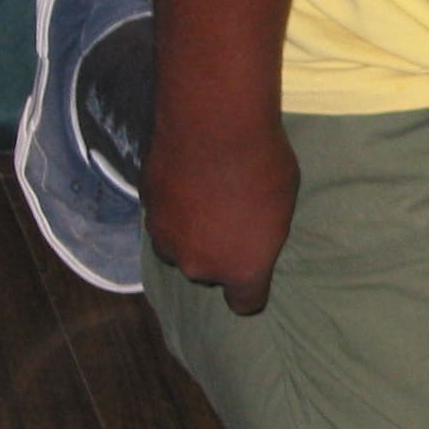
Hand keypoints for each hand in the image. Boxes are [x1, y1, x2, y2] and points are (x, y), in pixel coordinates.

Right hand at [142, 117, 300, 314]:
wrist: (214, 124)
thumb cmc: (264, 164)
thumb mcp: (282, 205)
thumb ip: (261, 231)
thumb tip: (248, 232)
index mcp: (240, 269)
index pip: (244, 304)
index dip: (248, 291)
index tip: (250, 272)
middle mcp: (198, 264)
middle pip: (205, 272)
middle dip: (214, 253)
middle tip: (227, 218)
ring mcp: (165, 237)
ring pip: (176, 248)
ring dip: (187, 232)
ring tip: (203, 198)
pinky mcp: (146, 207)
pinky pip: (160, 216)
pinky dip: (171, 204)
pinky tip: (185, 178)